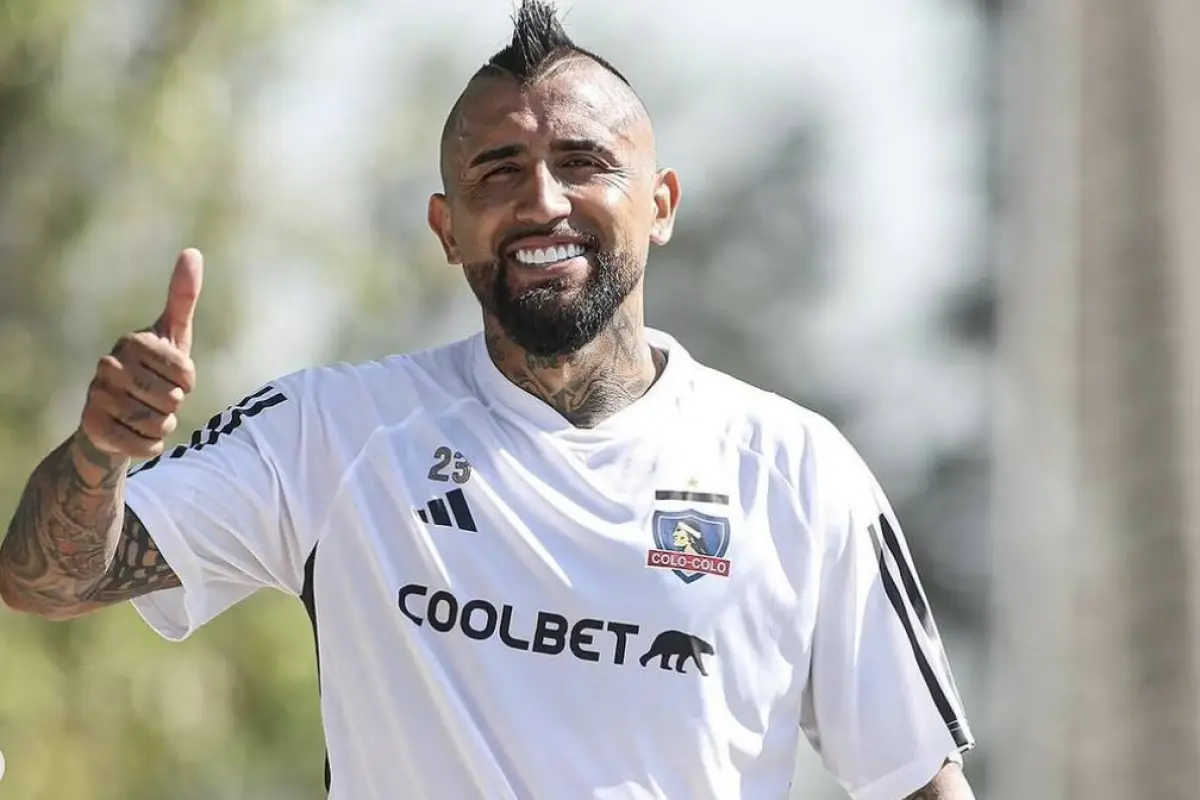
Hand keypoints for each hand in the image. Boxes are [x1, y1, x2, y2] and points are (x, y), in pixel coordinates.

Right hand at [79, 249, 203, 458]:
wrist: (116, 416)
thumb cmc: (153, 371)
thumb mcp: (173, 334)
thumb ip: (182, 297)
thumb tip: (192, 251)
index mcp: (132, 342)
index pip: (184, 370)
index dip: (188, 380)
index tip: (177, 377)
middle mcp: (108, 365)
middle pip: (170, 398)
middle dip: (174, 405)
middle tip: (160, 399)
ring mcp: (96, 396)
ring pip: (157, 423)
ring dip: (163, 425)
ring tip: (149, 415)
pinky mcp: (92, 427)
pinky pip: (142, 445)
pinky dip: (150, 445)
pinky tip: (139, 435)